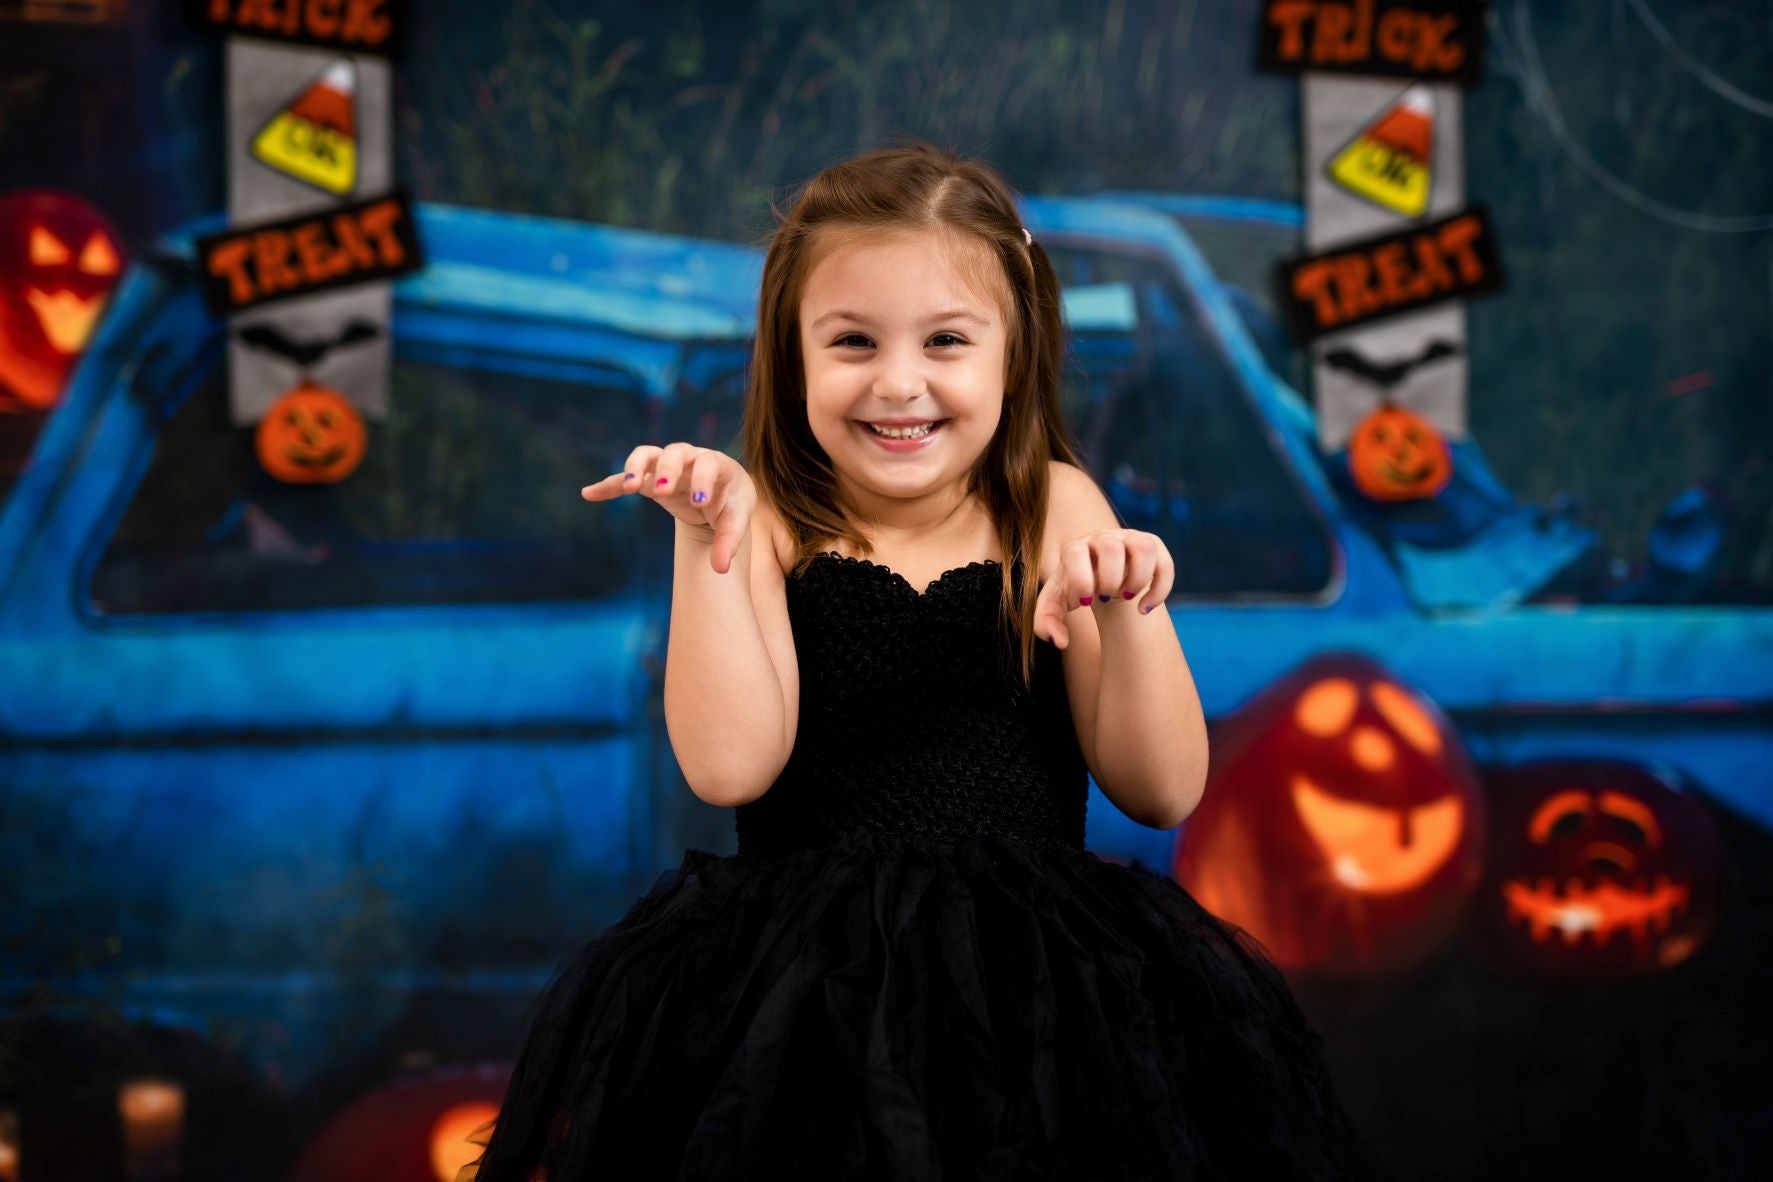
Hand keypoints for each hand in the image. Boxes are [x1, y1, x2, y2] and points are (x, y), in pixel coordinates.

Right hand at [581, 443, 756, 574]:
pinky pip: (625, 477)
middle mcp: (690, 458)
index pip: (709, 464)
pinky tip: (589, 494)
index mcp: (717, 464)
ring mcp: (667, 466)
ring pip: (647, 455)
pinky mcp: (649, 478)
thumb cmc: (730, 504)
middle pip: (675, 452)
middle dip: (668, 470)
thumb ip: (729, 541)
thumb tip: (720, 569)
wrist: (718, 496)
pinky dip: (609, 484)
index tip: (698, 501)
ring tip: (628, 487)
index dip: (702, 480)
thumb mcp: (735, 520)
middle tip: (663, 491)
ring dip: (635, 467)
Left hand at [1033, 529, 1173, 648]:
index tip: (1085, 601)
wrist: (1102, 581)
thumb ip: (1046, 623)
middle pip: (1110, 547)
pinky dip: (1159, 590)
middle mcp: (1102, 539)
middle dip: (1109, 579)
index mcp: (1076, 549)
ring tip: (1128, 597)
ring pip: (1143, 547)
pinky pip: (1165, 563)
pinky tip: (1144, 609)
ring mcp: (1130, 540)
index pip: (1075, 552)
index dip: (1080, 578)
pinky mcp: (1153, 547)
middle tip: (1105, 598)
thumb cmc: (1076, 592)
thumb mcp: (1056, 606)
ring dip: (1138, 578)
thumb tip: (1060, 642)